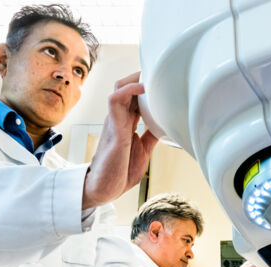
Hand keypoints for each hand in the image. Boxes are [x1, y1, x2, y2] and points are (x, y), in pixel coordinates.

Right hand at [82, 72, 158, 208]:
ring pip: (119, 87)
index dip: (146, 87)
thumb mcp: (143, 150)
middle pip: (126, 86)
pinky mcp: (113, 128)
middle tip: (160, 74)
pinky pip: (115, 100)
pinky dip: (129, 90)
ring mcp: (114, 121)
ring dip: (135, 78)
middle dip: (142, 76)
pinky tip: (144, 88)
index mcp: (126, 123)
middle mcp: (118, 118)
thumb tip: (166, 125)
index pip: (135, 97)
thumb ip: (151, 136)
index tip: (163, 81)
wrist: (104, 189)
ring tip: (152, 75)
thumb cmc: (119, 172)